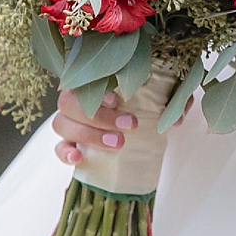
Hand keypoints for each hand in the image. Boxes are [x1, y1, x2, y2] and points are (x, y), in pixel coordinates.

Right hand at [51, 86, 182, 164]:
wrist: (139, 121)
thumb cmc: (146, 99)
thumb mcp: (162, 93)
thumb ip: (172, 98)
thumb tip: (178, 119)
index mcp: (96, 77)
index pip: (84, 77)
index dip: (95, 89)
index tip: (119, 100)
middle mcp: (78, 97)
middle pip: (70, 103)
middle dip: (99, 116)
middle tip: (130, 125)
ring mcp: (71, 121)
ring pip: (62, 124)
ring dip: (88, 135)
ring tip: (118, 144)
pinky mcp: (70, 143)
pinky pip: (58, 147)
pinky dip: (64, 152)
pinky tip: (78, 158)